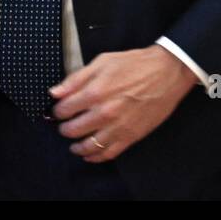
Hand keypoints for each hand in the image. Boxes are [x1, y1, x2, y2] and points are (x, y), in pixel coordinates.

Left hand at [50, 45, 199, 161]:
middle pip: (73, 129)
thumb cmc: (133, 64)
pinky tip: (90, 154)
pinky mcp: (132, 136)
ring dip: (77, 146)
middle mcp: (105, 112)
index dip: (57, 111)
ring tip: (73, 144)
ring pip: (89, 145)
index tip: (58, 110)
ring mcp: (118, 127)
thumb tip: (54, 92)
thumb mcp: (101, 62)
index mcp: (95, 92)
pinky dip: (96, 157)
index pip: (64, 109)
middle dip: (64, 129)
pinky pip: (109, 153)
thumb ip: (75, 79)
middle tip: (63, 126)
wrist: (166, 73)